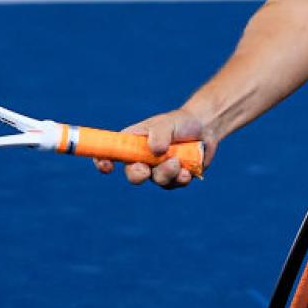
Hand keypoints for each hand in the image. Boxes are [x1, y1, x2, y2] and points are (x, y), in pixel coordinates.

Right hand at [94, 109, 215, 187]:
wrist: (204, 129)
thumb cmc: (179, 123)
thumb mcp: (167, 123)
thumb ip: (160, 133)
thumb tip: (156, 151)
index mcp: (132, 143)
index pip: (110, 153)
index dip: (102, 161)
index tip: (107, 166)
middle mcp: (142, 159)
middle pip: (132, 174)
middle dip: (137, 175)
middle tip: (146, 170)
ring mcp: (158, 170)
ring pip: (157, 180)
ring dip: (167, 172)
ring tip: (178, 161)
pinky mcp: (174, 178)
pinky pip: (173, 185)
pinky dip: (181, 178)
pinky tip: (188, 170)